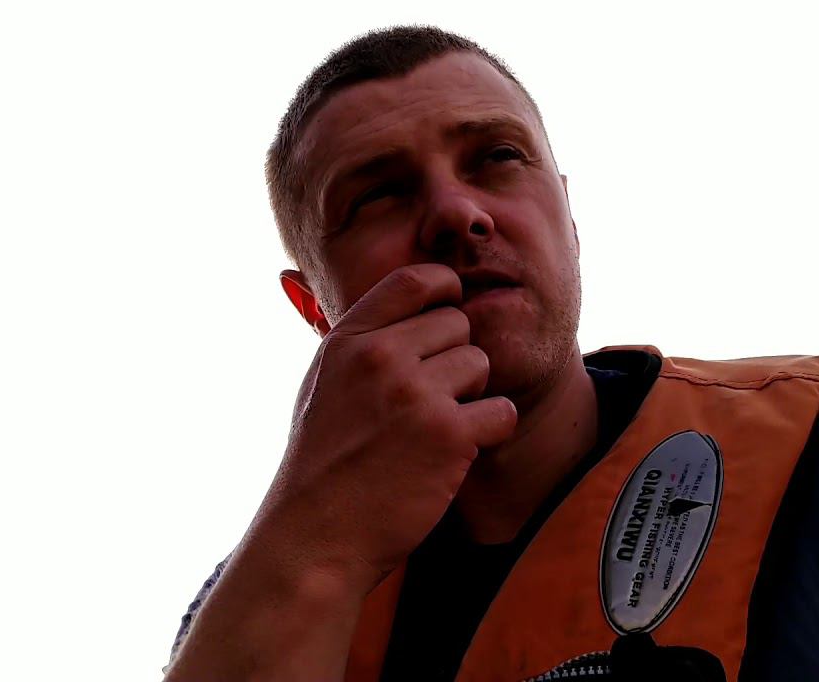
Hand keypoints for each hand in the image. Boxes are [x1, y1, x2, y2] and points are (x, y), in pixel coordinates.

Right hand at [259, 263, 517, 592]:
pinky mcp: (448, 435)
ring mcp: (415, 394)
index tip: (450, 310)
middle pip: (458, 324)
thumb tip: (401, 306)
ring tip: (435, 431)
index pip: (415, 280)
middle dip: (454, 360)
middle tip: (432, 401)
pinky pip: (501, 410)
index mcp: (349, 341)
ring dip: (470, 397)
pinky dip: (489, 431)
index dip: (445, 289)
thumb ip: (360, 344)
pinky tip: (458, 451)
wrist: (316, 538)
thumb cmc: (321, 465)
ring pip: (480, 365)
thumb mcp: (323, 386)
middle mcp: (381, 358)